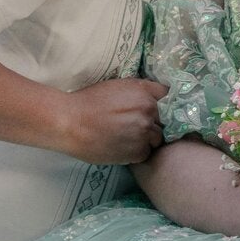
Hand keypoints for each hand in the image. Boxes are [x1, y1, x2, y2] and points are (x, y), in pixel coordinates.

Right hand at [47, 77, 168, 165]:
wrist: (69, 124)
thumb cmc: (88, 102)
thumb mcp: (117, 87)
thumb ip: (139, 91)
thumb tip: (154, 99)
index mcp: (144, 92)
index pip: (169, 96)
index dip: (165, 104)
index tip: (159, 110)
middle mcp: (149, 111)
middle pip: (165, 120)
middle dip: (155, 123)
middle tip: (138, 126)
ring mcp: (144, 132)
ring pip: (157, 139)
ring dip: (147, 140)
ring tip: (128, 138)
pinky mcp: (137, 152)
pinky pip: (146, 153)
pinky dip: (137, 152)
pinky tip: (122, 147)